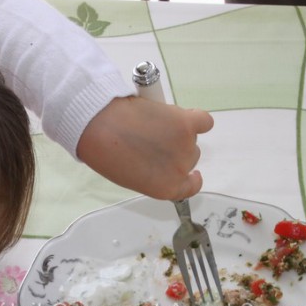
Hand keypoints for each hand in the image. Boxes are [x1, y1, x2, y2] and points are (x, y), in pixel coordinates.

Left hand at [77, 96, 213, 201]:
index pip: (190, 187)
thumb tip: (160, 164)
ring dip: (180, 133)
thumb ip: (154, 176)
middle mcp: (180, 170)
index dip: (191, 179)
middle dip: (175, 151)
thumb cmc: (106, 153)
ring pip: (192, 139)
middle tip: (156, 142)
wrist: (100, 126)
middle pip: (190, 159)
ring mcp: (185, 144)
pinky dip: (199, 120)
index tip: (192, 175)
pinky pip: (204, 121)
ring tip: (155, 126)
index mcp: (167, 188)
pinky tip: (189, 118)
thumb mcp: (131, 178)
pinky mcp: (186, 122)